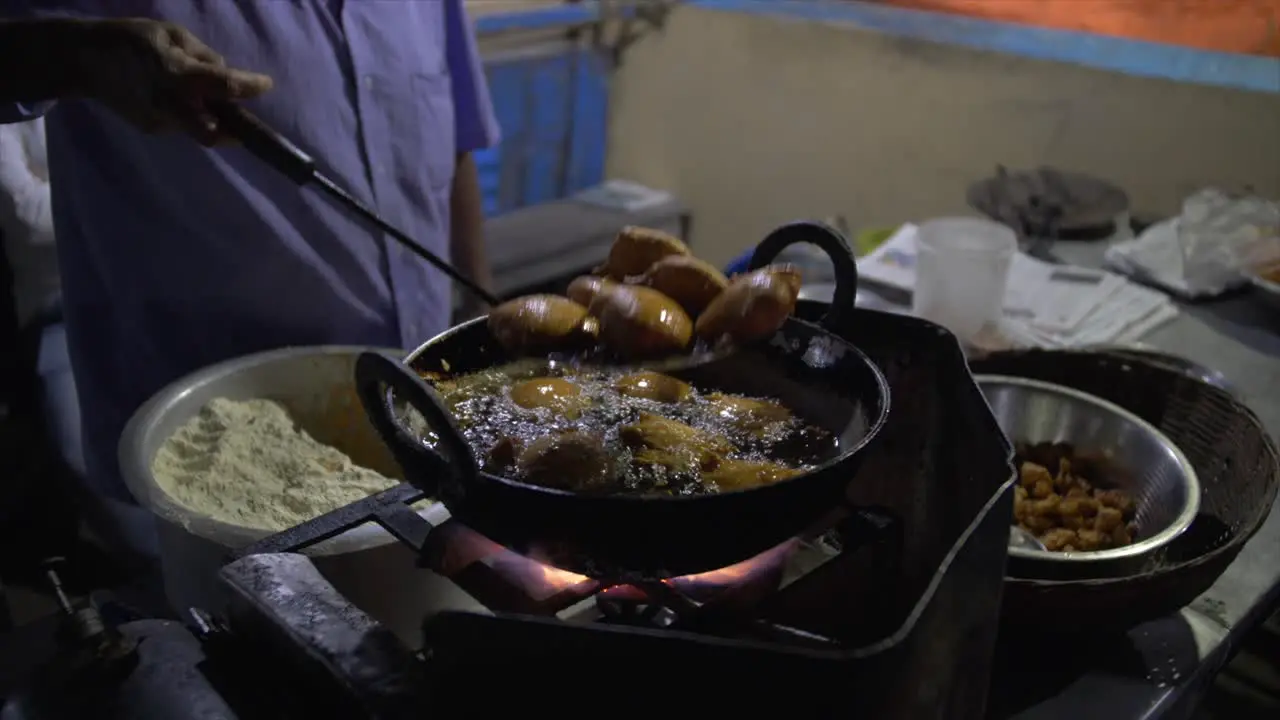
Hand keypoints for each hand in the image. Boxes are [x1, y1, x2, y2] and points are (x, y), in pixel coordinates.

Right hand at [75, 18, 272, 144]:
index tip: (265, 84)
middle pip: (210, 133)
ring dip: (213, 119)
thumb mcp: (171, 34)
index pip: (221, 84)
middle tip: (243, 120)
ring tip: (208, 101)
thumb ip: (202, 55)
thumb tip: (227, 75)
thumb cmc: (132, 39)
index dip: (248, 86)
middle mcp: (167, 102)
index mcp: (174, 72)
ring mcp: (158, 120)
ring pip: (201, 128)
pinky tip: (179, 99)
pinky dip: (192, 113)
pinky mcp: (152, 129)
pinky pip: (185, 124)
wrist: (84, 60)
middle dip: (234, 131)